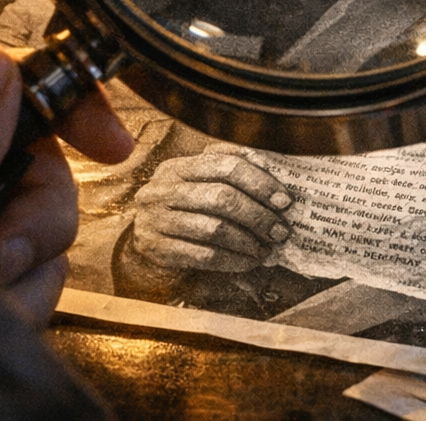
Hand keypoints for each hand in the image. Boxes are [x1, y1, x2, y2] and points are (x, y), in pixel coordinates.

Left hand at [0, 44, 133, 325]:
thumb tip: (1, 71)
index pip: (7, 75)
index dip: (70, 102)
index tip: (110, 143)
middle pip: (35, 156)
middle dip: (38, 212)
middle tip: (2, 255)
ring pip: (35, 218)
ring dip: (26, 267)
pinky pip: (20, 267)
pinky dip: (17, 297)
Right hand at [130, 147, 291, 272]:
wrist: (141, 233)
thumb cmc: (182, 204)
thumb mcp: (197, 180)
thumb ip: (228, 170)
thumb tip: (273, 175)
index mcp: (178, 166)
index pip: (226, 165)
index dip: (259, 181)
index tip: (284, 200)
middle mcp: (163, 189)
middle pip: (222, 198)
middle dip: (258, 215)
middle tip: (280, 230)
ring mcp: (156, 220)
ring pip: (214, 228)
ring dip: (248, 241)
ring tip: (268, 249)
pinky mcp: (157, 249)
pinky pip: (204, 256)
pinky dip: (233, 260)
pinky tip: (249, 261)